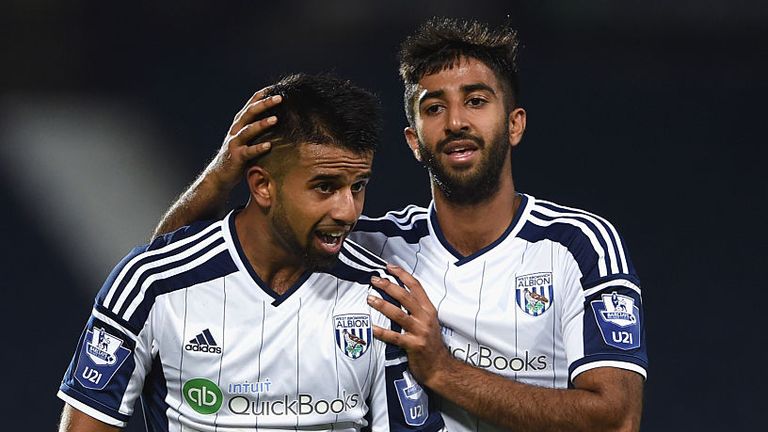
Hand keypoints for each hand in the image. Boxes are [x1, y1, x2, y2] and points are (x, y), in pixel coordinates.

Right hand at [205, 86, 282, 190]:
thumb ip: (257, 128)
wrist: (220, 175)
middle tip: (279, 98)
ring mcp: (234, 143)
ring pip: (248, 130)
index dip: (261, 95)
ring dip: (262, 124)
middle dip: (264, 104)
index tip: (275, 87)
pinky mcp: (236, 157)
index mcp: (239, 123)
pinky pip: (248, 151)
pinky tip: (269, 145)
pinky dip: (258, 148)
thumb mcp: (247, 138)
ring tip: (275, 119)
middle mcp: (236, 130)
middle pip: (250, 113)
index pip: (250, 105)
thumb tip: (278, 118)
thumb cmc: (239, 155)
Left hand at [368, 264, 451, 386]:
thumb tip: (397, 294)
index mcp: (429, 310)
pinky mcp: (413, 345)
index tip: (389, 267)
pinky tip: (371, 328)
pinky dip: (382, 331)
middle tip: (375, 280)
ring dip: (382, 305)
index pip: (416, 286)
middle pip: (405, 296)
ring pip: (399, 314)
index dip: (402, 275)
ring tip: (370, 299)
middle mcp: (425, 318)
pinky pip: (394, 336)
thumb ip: (416, 308)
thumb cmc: (431, 344)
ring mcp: (420, 331)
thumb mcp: (429, 321)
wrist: (440, 367)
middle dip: (388, 286)